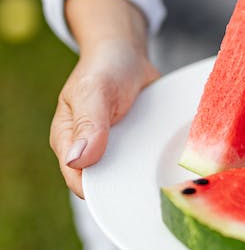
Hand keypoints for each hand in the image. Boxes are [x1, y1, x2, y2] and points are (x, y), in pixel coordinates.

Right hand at [50, 39, 159, 197]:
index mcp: (68, 142)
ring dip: (145, 176)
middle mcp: (88, 150)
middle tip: (155, 187)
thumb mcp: (95, 91)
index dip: (102, 193)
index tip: (129, 195)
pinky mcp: (132, 144)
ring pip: (127, 175)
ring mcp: (112, 149)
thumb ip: (88, 124)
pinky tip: (172, 164)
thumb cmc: (103, 69)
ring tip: (169, 178)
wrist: (125, 53)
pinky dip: (155, 161)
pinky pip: (142, 160)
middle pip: (106, 184)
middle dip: (127, 189)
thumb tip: (77, 160)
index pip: (80, 182)